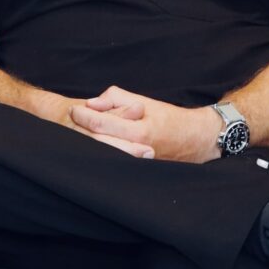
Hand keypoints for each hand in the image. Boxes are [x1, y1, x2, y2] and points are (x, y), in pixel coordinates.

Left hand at [71, 86, 219, 163]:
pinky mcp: (137, 170)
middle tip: (71, 119)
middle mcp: (137, 151)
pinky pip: (114, 160)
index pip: (101, 124)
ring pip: (103, 154)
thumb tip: (93, 103)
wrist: (197, 140)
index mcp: (139, 132)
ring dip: (88, 142)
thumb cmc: (170, 118)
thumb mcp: (145, 102)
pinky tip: (92, 145)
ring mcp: (137, 164)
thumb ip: (117, 99)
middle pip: (98, 142)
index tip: (74, 109)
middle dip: (80, 130)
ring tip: (77, 131)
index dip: (84, 115)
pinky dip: (101, 152)